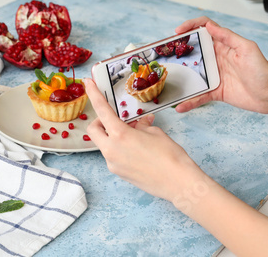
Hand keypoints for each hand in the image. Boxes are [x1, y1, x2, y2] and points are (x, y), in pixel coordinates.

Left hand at [83, 78, 204, 201]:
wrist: (179, 183)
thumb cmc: (170, 156)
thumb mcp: (155, 133)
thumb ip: (141, 125)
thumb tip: (139, 124)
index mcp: (120, 135)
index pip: (102, 110)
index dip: (94, 94)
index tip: (88, 84)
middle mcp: (112, 150)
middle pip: (93, 130)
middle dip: (100, 121)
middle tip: (115, 119)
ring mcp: (113, 164)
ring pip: (103, 144)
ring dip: (112, 136)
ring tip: (135, 135)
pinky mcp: (119, 173)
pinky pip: (112, 156)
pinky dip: (119, 148)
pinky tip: (137, 149)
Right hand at [175, 17, 267, 113]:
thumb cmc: (263, 70)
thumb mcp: (246, 48)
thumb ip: (228, 37)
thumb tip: (209, 26)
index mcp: (223, 46)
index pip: (204, 30)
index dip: (190, 27)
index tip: (177, 32)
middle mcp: (216, 59)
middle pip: (193, 52)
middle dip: (178, 52)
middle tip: (164, 55)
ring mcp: (215, 76)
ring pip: (192, 75)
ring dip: (181, 78)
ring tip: (166, 81)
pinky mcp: (216, 92)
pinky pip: (199, 96)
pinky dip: (190, 101)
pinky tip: (180, 106)